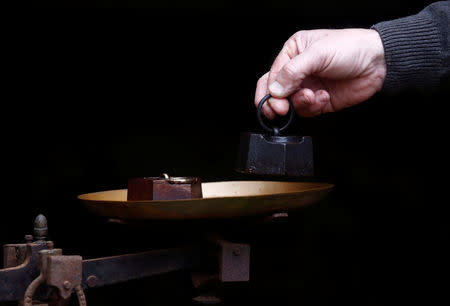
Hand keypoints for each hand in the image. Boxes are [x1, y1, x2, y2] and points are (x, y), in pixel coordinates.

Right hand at [255, 29, 385, 117]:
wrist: (378, 62)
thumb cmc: (351, 48)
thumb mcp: (318, 54)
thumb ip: (292, 72)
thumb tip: (274, 90)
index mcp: (293, 53)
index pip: (271, 75)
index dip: (269, 91)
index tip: (275, 101)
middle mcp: (298, 71)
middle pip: (276, 93)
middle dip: (278, 103)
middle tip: (283, 109)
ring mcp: (308, 86)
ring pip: (291, 104)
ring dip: (300, 104)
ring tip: (313, 96)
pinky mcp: (319, 100)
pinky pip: (307, 111)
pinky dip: (313, 107)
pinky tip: (323, 97)